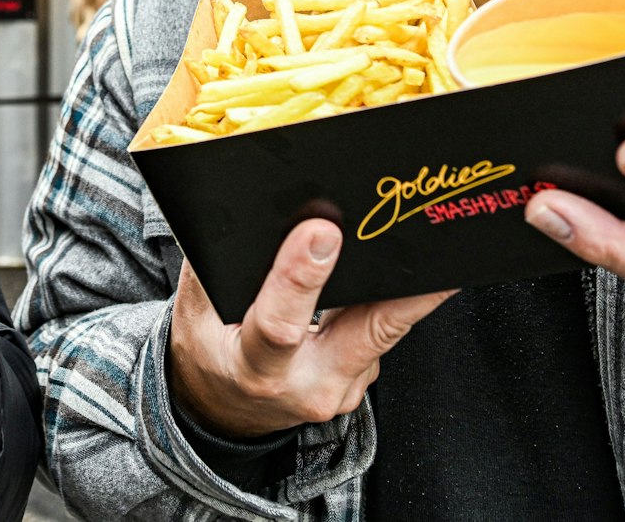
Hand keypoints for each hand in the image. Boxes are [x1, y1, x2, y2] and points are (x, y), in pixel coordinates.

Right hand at [168, 220, 454, 437]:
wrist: (224, 412)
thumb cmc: (208, 355)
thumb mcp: (192, 312)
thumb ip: (209, 267)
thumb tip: (235, 211)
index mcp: (255, 369)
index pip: (281, 323)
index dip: (301, 276)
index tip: (321, 232)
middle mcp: (307, 386)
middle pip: (369, 333)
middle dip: (405, 294)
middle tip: (431, 250)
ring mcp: (341, 389)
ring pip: (384, 330)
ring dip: (408, 291)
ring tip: (432, 249)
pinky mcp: (360, 381)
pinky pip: (381, 335)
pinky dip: (387, 300)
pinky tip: (395, 275)